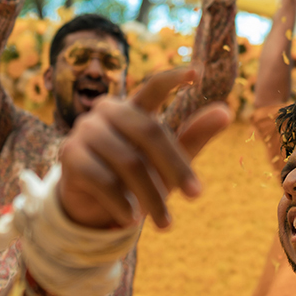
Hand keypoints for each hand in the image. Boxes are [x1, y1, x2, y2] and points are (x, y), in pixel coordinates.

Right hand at [56, 68, 231, 229]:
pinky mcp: (69, 155)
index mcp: (134, 107)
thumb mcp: (168, 159)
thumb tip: (225, 112)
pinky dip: (121, 203)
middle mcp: (108, 111)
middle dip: (176, 167)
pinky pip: (102, 179)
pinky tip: (132, 220)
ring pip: (128, 162)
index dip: (173, 79)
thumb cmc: (138, 176)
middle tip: (197, 196)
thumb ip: (194, 135)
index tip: (196, 73)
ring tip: (165, 222)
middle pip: (150, 132)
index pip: (154, 87)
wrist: (94, 205)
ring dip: (150, 196)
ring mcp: (85, 130)